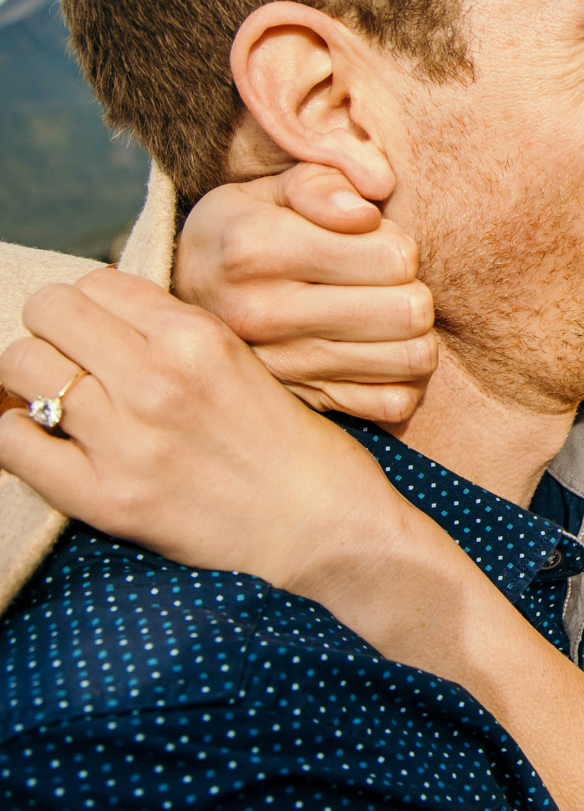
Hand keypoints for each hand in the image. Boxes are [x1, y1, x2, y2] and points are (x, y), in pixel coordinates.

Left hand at [0, 269, 404, 593]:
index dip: (95, 304)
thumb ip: (175, 336)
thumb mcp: (244, 363)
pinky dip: (18, 433)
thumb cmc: (295, 445)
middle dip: (54, 330)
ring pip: (22, 368)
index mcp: (200, 339)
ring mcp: (128, 442)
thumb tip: (98, 317)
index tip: (104, 329)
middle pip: (49, 314)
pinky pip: (12, 442)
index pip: (97, 283)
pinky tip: (48, 440)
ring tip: (61, 399)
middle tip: (75, 359)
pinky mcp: (107, 499)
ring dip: (34, 378)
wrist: (326, 527)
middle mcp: (159, 381)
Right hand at [175, 163, 435, 422]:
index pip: (393, 258)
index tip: (374, 244)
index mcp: (258, 249)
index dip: (398, 245)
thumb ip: (323, 183)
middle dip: (411, 289)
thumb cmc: (244, 233)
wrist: (183, 306)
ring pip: (412, 359)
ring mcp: (285, 368)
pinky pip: (395, 403)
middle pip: (409, 311)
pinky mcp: (305, 403)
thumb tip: (365, 213)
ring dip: (413, 334)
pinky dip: (400, 379)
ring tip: (384, 316)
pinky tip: (376, 353)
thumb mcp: (271, 189)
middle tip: (385, 283)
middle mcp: (266, 315)